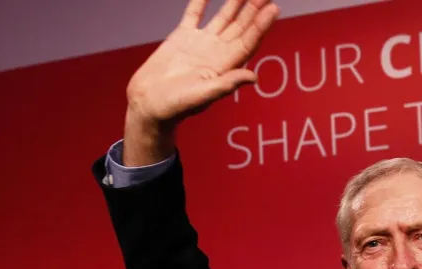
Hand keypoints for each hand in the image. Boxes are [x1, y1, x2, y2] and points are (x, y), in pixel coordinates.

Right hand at [122, 0, 278, 165]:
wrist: (148, 103)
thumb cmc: (176, 106)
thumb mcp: (204, 95)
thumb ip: (228, 83)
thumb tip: (254, 78)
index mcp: (225, 65)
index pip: (249, 41)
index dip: (261, 25)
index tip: (273, 8)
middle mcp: (217, 52)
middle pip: (241, 26)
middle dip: (254, 9)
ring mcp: (201, 43)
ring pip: (223, 17)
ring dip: (235, 3)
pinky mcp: (182, 37)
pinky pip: (194, 14)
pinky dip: (200, 1)